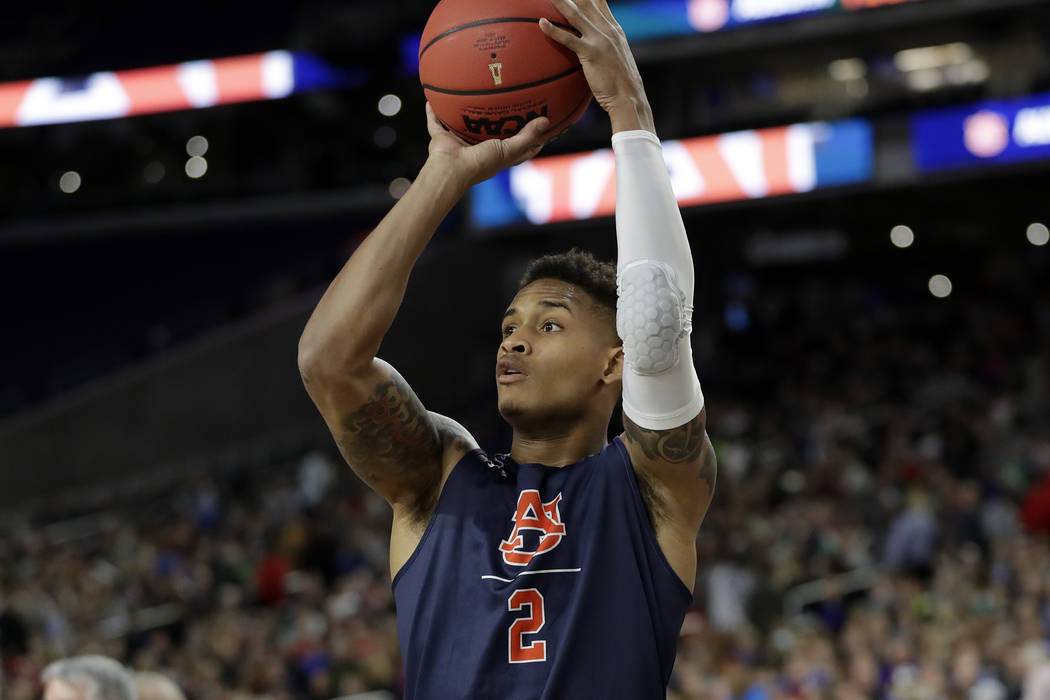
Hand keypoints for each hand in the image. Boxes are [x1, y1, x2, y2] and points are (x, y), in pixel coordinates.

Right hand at [424, 102, 549, 187]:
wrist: (452, 170)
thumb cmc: (480, 164)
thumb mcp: (508, 150)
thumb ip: (526, 137)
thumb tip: (546, 122)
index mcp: (495, 156)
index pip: (516, 148)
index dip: (529, 138)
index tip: (540, 125)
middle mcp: (477, 149)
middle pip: (489, 134)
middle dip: (497, 122)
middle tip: (509, 103)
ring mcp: (458, 144)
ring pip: (462, 126)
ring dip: (463, 115)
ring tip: (470, 97)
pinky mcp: (441, 139)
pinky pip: (435, 122)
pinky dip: (432, 113)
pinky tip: (431, 98)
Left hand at [539, 0, 654, 133]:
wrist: (629, 98)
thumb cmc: (620, 83)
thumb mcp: (616, 57)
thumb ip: (606, 45)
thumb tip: (593, 46)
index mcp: (614, 29)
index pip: (599, 2)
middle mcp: (607, 29)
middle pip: (586, 2)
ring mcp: (600, 40)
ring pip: (576, 15)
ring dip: (561, 3)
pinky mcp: (592, 53)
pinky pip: (569, 39)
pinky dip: (554, 30)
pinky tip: (541, 23)